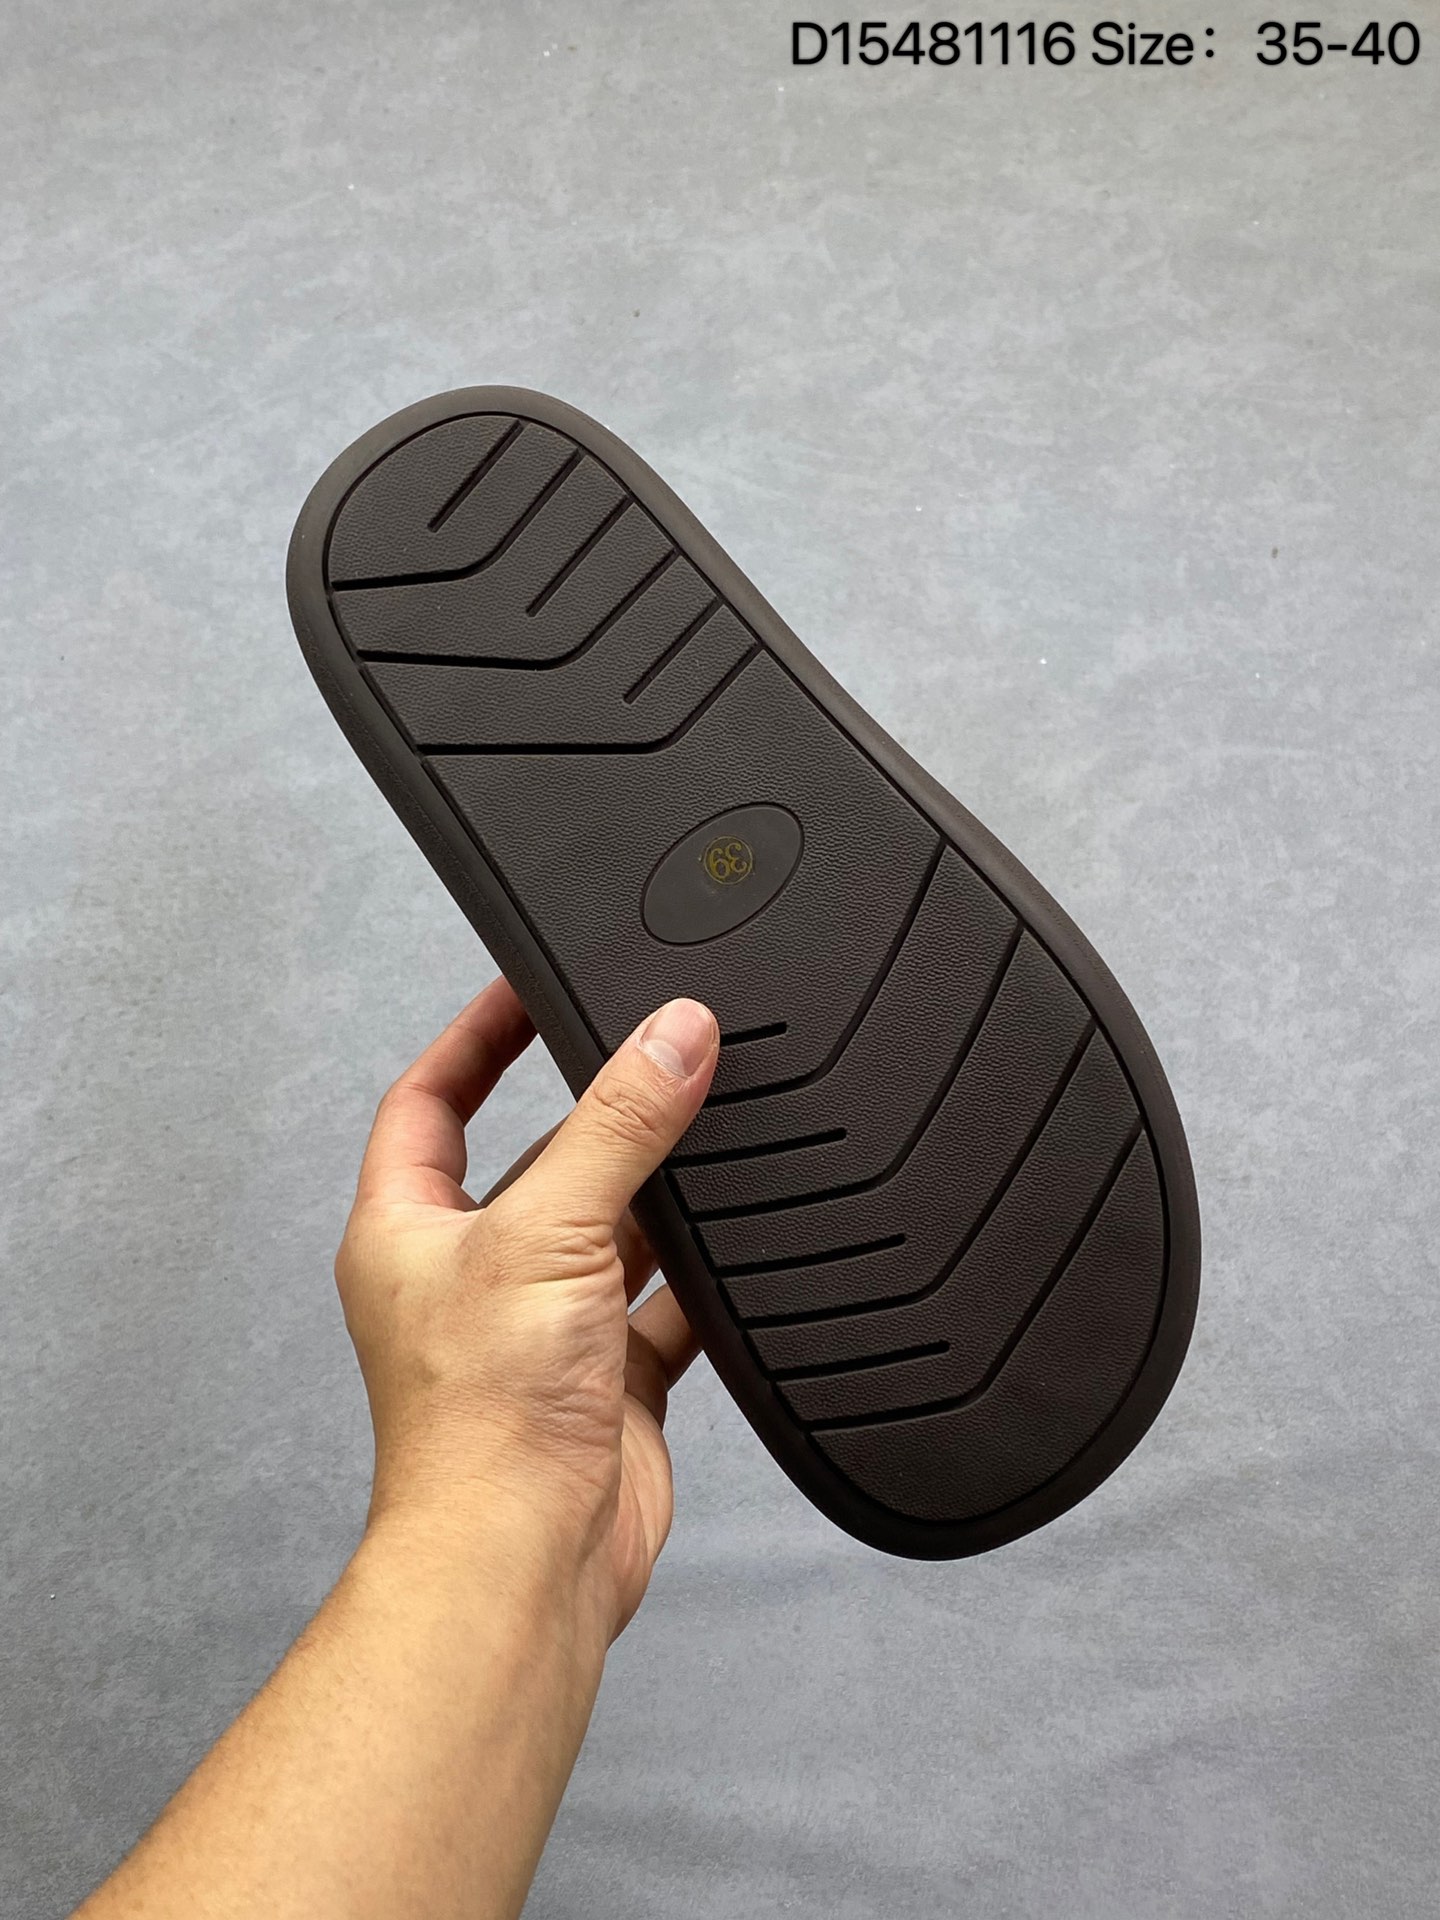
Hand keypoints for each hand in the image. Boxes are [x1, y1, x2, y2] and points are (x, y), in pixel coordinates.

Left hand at [336, 978, 719, 1642]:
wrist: (525, 1561)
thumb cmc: (482, 1421)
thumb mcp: (548, 1233)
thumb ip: (617, 1127)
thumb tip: (672, 1034)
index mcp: (408, 1231)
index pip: (429, 1102)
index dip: (473, 1038)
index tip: (525, 986)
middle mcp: (468, 1277)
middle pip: (535, 1163)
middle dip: (593, 1117)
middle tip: (655, 1055)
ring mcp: (539, 1331)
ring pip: (606, 1232)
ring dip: (654, 1197)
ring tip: (710, 1135)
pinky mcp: (603, 1382)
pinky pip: (660, 1307)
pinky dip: (699, 1282)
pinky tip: (737, 1251)